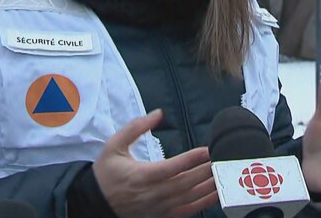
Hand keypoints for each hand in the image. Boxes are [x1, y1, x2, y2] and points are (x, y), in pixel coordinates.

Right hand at [92, 109, 217, 217]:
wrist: (96, 201)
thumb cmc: (106, 172)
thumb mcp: (114, 145)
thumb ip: (136, 127)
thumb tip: (158, 113)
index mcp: (141, 175)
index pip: (171, 167)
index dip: (191, 159)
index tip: (208, 149)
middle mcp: (152, 194)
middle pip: (185, 183)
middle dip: (207, 170)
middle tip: (223, 158)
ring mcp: (158, 207)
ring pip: (189, 198)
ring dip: (209, 186)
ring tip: (225, 173)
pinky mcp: (162, 215)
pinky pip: (187, 210)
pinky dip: (204, 203)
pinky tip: (217, 193)